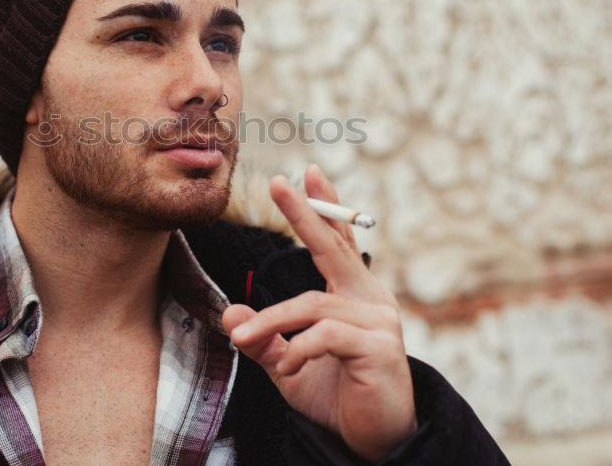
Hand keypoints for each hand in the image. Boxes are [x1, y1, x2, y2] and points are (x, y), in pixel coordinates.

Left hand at [222, 165, 417, 461]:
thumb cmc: (338, 393)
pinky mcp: (380, 347)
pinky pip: (326, 336)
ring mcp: (379, 321)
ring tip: (243, 339)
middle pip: (335, 247)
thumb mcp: (290, 364)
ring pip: (313, 304)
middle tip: (279, 183)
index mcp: (353, 294)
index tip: (309, 172)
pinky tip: (288, 365)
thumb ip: (265, 337)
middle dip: (306, 213)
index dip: (325, 207)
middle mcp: (370, 298)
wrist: (376, 440)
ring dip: (273, 321)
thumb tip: (231, 312)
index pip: (339, 241)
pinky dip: (298, 348)